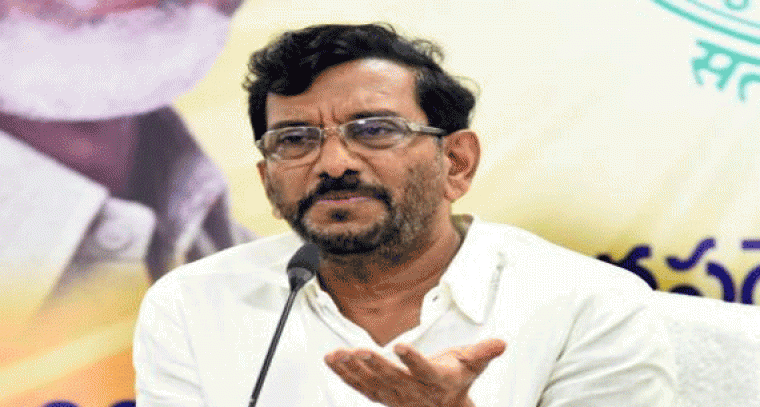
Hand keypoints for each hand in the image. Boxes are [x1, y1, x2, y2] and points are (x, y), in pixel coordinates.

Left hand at [324, 338, 505, 406]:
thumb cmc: (454, 380)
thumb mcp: (471, 365)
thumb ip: (483, 353)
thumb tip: (501, 343)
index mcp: (435, 380)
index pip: (424, 369)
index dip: (412, 359)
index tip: (400, 346)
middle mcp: (412, 390)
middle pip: (392, 377)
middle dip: (375, 365)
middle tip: (361, 351)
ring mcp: (393, 395)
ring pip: (372, 383)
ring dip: (354, 369)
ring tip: (340, 355)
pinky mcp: (379, 394)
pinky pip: (359, 385)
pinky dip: (344, 373)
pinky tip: (332, 360)